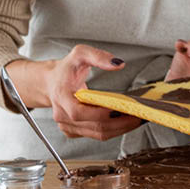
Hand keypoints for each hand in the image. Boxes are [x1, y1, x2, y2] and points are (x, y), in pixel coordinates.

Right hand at [5, 46, 140, 140]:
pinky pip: (96, 134)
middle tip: (139, 115)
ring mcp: (68, 125)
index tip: (120, 109)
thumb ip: (98, 56)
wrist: (51, 82)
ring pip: (98, 134)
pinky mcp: (75, 130)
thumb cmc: (65, 70)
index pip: (79, 112)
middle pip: (94, 126)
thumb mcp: (80, 54)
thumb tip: (117, 63)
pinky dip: (113, 130)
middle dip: (119, 123)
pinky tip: (125, 121)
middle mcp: (63, 114)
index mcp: (62, 97)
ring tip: (137, 119)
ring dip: (120, 128)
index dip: (100, 114)